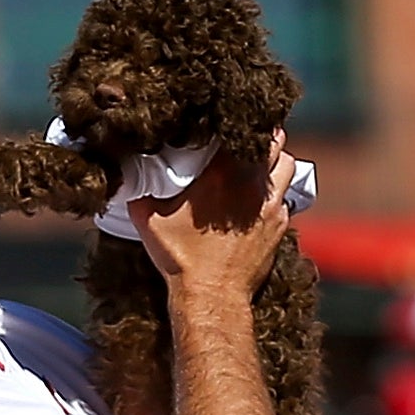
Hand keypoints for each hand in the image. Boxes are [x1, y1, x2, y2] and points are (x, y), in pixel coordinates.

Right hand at [130, 133, 294, 295]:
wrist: (212, 295)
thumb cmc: (180, 257)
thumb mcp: (149, 218)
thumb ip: (140, 190)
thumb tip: (126, 170)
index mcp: (221, 172)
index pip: (240, 128)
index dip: (237, 120)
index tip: (229, 119)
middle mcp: (252, 183)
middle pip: (273, 140)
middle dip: (263, 136)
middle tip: (248, 139)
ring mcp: (271, 204)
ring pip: (287, 165)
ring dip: (276, 161)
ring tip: (261, 164)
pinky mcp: (280, 226)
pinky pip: (286, 198)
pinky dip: (277, 193)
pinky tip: (263, 199)